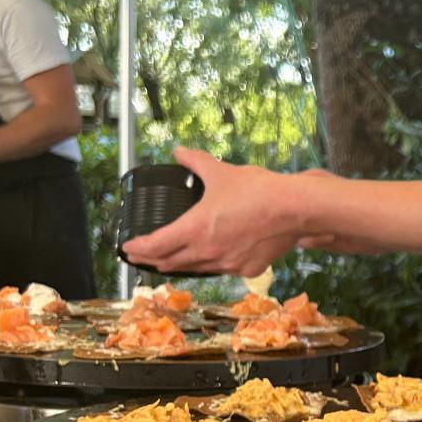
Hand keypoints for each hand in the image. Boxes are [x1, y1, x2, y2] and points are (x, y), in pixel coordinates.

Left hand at [120, 147, 301, 275]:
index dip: (137, 248)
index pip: (155, 245)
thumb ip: (196, 162)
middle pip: (170, 263)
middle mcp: (207, 252)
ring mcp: (227, 264)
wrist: (294, 210)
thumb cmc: (257, 191)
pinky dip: (210, 264)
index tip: (127, 248)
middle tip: (143, 256)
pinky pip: (221, 269)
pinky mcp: (247, 269)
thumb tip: (179, 151)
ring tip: (173, 260)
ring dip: (180, 264)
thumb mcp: (221, 172)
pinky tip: (211, 258)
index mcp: (194, 229)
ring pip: (195, 269)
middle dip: (153, 260)